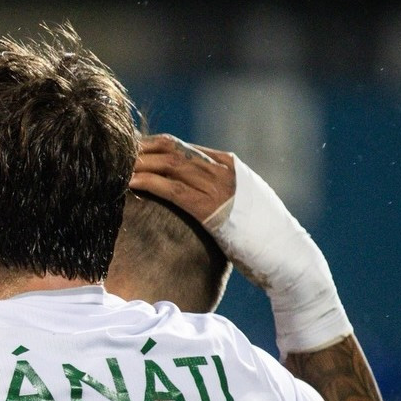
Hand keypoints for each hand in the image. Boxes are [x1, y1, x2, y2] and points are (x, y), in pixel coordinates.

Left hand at [132, 133, 349, 353]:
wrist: (285, 254)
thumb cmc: (262, 237)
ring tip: (116, 167)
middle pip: (173, 149)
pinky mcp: (212, 207)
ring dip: (140, 164)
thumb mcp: (239, 207)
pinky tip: (130, 183)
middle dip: (141, 150)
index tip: (131, 151)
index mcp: (230, 165)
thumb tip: (194, 200)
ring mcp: (219, 186)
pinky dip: (149, 183)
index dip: (153, 146)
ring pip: (170, 165)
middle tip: (115, 155)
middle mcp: (224, 170)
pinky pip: (173, 189)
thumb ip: (217, 195)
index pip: (183, 147)